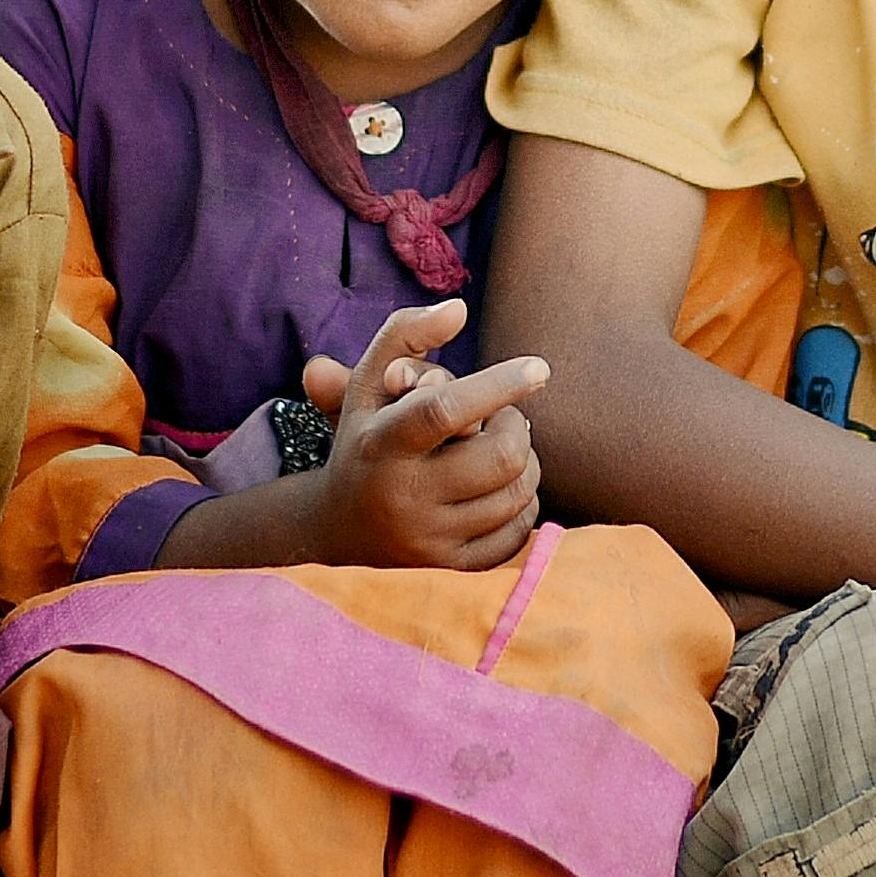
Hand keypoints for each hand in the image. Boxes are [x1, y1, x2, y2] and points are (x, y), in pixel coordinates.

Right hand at [293, 298, 547, 571]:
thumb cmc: (366, 437)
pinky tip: (501, 489)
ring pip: (516, 495)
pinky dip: (523, 506)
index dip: (497, 385)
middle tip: (506, 418)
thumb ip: (405, 335)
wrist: (336, 528)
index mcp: (380, 444)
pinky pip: (517, 536)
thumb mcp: (369, 383)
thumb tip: (458, 308)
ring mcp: (426, 539)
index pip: (444, 411)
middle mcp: (401, 496)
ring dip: (526, 463)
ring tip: (502, 450)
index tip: (539, 369)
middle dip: (516, 427)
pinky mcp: (448, 568)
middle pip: (498, 457)